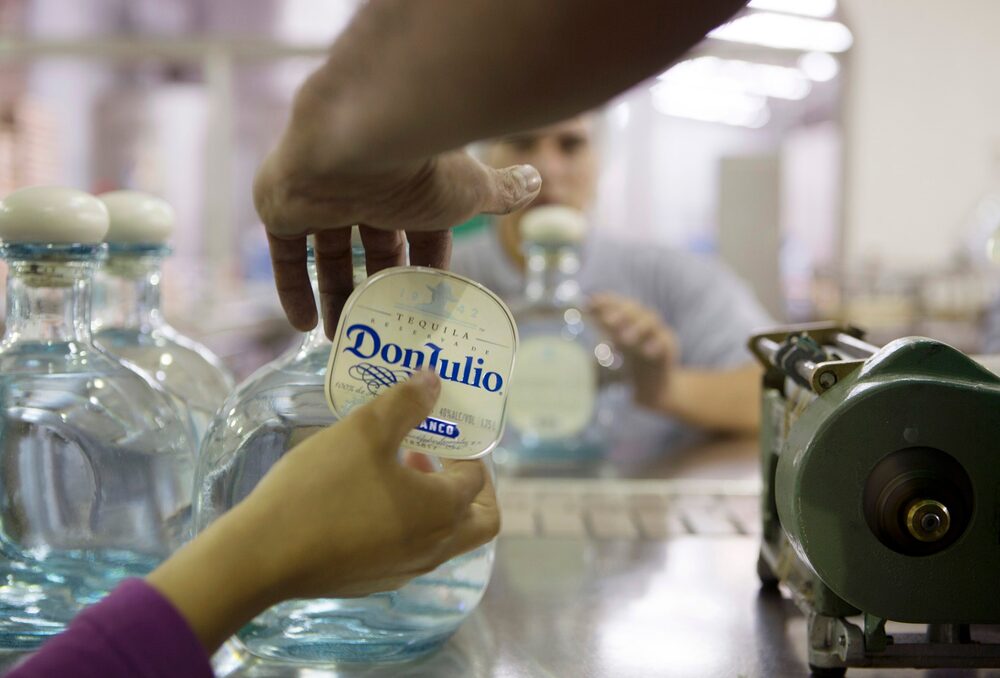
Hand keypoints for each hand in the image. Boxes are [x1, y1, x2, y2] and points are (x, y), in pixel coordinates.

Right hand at [147, 370, 498, 651]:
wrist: (264, 555)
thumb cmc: (322, 488)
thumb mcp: (365, 430)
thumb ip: (406, 402)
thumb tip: (434, 381)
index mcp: (444, 511)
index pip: (478, 478)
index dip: (468, 448)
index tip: (444, 426)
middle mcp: (434, 548)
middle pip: (481, 521)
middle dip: (473, 488)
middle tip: (442, 458)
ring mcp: (405, 571)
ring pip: (444, 538)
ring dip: (435, 502)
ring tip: (398, 467)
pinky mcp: (374, 581)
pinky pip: (410, 551)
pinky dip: (408, 523)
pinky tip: (368, 497)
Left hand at [253, 81, 541, 336]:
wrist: (359, 136)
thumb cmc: (423, 165)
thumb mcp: (471, 189)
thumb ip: (500, 192)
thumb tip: (536, 180)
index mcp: (408, 184)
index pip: (416, 230)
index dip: (422, 266)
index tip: (424, 305)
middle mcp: (364, 188)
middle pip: (370, 245)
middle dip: (377, 288)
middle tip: (383, 329)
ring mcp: (320, 196)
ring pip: (326, 253)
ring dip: (336, 296)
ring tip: (342, 340)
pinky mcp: (283, 206)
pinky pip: (284, 254)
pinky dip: (293, 289)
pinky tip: (303, 325)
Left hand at [589, 293, 679, 412]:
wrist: (654, 386)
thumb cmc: (632, 361)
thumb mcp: (615, 343)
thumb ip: (602, 327)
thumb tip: (582, 308)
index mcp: (630, 319)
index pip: (619, 303)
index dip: (607, 301)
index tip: (590, 303)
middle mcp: (645, 322)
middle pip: (635, 309)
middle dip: (620, 312)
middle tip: (606, 321)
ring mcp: (659, 333)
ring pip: (651, 322)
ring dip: (636, 327)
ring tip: (623, 339)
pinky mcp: (670, 348)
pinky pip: (665, 342)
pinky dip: (655, 344)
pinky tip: (646, 351)